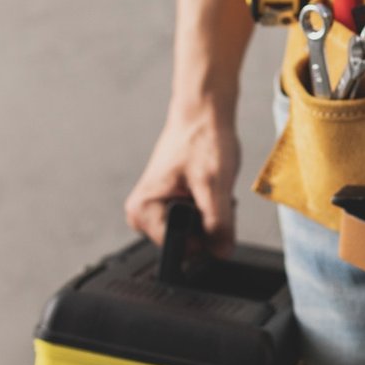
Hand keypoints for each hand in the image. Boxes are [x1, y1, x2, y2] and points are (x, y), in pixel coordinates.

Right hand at [124, 100, 239, 257]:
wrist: (203, 113)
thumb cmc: (201, 138)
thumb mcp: (214, 185)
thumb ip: (218, 224)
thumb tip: (221, 251)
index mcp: (142, 210)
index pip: (178, 249)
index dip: (202, 236)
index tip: (208, 208)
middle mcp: (143, 212)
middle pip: (186, 242)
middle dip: (206, 223)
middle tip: (208, 191)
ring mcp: (156, 207)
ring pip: (194, 232)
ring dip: (209, 214)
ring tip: (206, 184)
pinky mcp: (170, 202)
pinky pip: (196, 220)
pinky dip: (208, 206)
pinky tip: (206, 185)